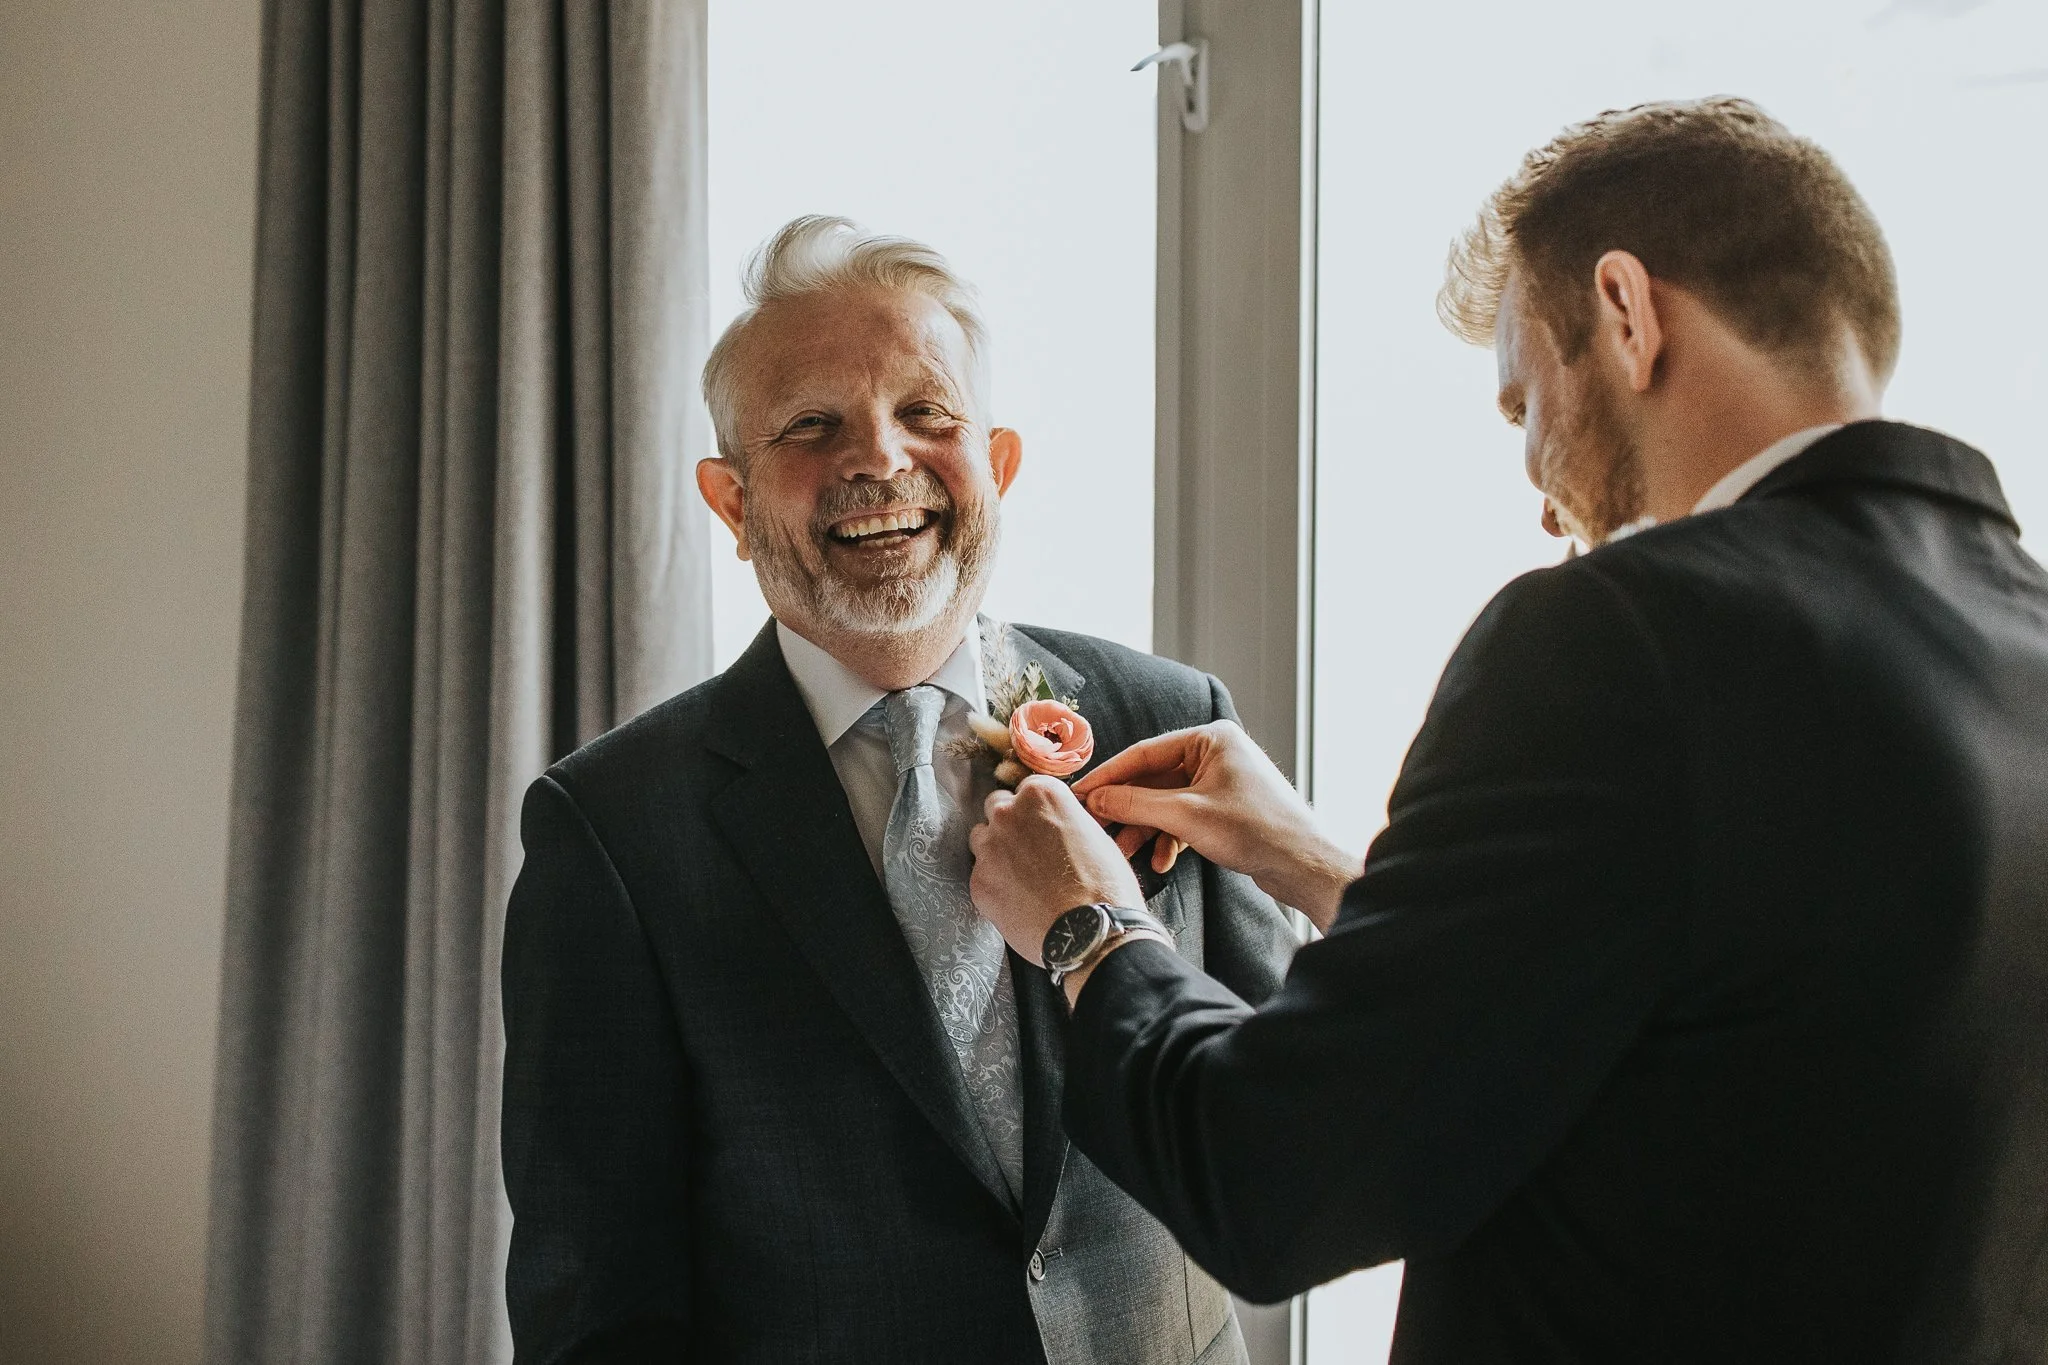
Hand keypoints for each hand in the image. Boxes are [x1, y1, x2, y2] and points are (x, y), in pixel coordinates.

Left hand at [969, 776, 1143, 968]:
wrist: (1093, 932)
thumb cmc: (1104, 885)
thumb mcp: (1095, 834)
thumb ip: (1065, 819)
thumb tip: (1057, 825)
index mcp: (1041, 794)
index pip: (1027, 788)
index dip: (1037, 809)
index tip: (1043, 824)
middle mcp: (1009, 813)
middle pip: (997, 807)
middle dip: (1010, 823)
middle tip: (1029, 848)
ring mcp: (989, 848)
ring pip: (981, 839)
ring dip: (996, 851)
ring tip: (1022, 877)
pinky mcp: (978, 882)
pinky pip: (980, 875)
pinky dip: (994, 885)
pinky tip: (1018, 900)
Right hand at [1073, 721, 1360, 931]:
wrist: (1304, 865)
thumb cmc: (1255, 830)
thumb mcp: (1185, 816)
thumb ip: (1134, 804)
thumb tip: (1094, 799)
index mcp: (1211, 739)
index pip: (1146, 752)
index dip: (1109, 775)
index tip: (1080, 794)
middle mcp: (1217, 754)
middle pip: (1155, 778)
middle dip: (1128, 809)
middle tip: (1098, 829)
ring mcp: (1222, 782)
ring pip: (1167, 801)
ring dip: (1147, 828)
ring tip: (1127, 852)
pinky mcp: (1226, 809)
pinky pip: (1185, 817)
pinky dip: (1170, 837)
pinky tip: (1162, 861)